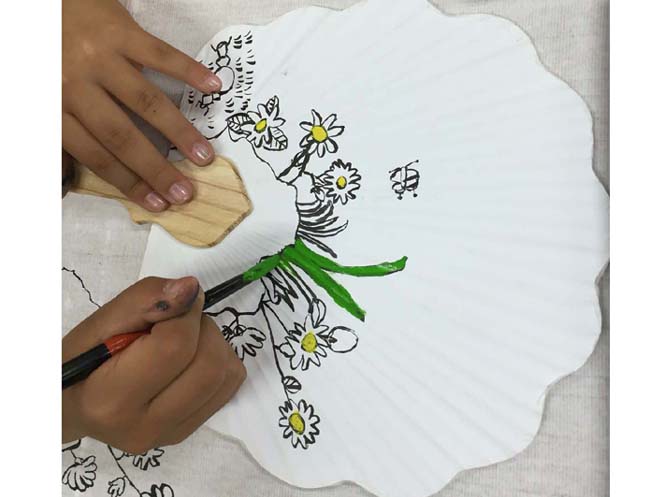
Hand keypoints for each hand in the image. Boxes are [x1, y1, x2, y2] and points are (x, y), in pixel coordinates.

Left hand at [62, 0, 221, 211]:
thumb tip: (75, 180)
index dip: (129, 182)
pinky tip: (213, 87)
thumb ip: (61, 134)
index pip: (96, 155)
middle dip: (156, 169)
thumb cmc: (45, 56)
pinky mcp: (119, 30)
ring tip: (204, 156)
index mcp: (54, 107)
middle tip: (185, 192)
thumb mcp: (41, 98)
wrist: (39, 1)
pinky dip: (189, 71)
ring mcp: (98, 56)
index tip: (157, 203)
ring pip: (144, 101)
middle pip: (121, 136)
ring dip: (178, 131)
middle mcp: (75, 84)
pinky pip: (160, 53)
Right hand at [62, 277, 245, 452]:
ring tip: (183, 339)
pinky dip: (220, 362)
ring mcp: (169, 435)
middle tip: (178, 320)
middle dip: (203, 328)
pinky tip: (191, 359)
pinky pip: (228, 388)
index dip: (184, 311)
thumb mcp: (99, 322)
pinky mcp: (187, 432)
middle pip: (209, 365)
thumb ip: (144, 300)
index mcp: (111, 400)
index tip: (176, 300)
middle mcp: (144, 427)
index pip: (175, 346)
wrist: (71, 404)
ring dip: (215, 344)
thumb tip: (191, 288)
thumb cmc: (81, 360)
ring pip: (225, 376)